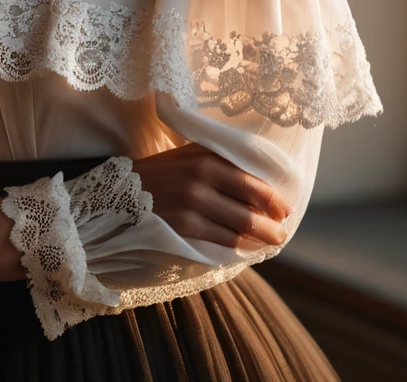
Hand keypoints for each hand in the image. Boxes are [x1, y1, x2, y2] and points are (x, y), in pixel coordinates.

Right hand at [132, 143, 292, 250]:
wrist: (121, 195)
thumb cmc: (162, 174)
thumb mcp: (188, 156)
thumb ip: (220, 162)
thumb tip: (259, 180)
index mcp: (207, 157)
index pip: (252, 181)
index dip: (274, 199)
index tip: (285, 209)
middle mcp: (202, 177)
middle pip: (250, 206)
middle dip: (271, 223)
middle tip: (282, 233)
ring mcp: (193, 203)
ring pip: (239, 227)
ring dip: (260, 238)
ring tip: (270, 243)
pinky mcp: (185, 227)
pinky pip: (222, 241)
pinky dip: (239, 248)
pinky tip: (247, 250)